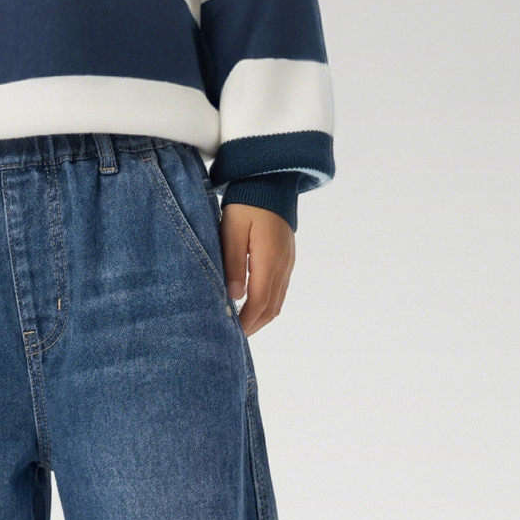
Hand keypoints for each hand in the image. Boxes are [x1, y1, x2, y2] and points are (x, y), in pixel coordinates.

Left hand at [220, 204, 295, 335]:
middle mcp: (283, 266)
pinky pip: (280, 291)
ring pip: (277, 302)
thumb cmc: (246, 204)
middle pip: (271, 308)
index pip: (259, 302)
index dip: (246, 322)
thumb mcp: (232, 230)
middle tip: (234, 337)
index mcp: (269, 259)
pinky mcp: (287, 260)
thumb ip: (233, 263)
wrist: (271, 182)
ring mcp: (288, 263)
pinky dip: (267, 305)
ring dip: (260, 318)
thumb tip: (235, 296)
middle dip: (253, 326)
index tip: (231, 334)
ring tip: (241, 327)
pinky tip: (251, 307)